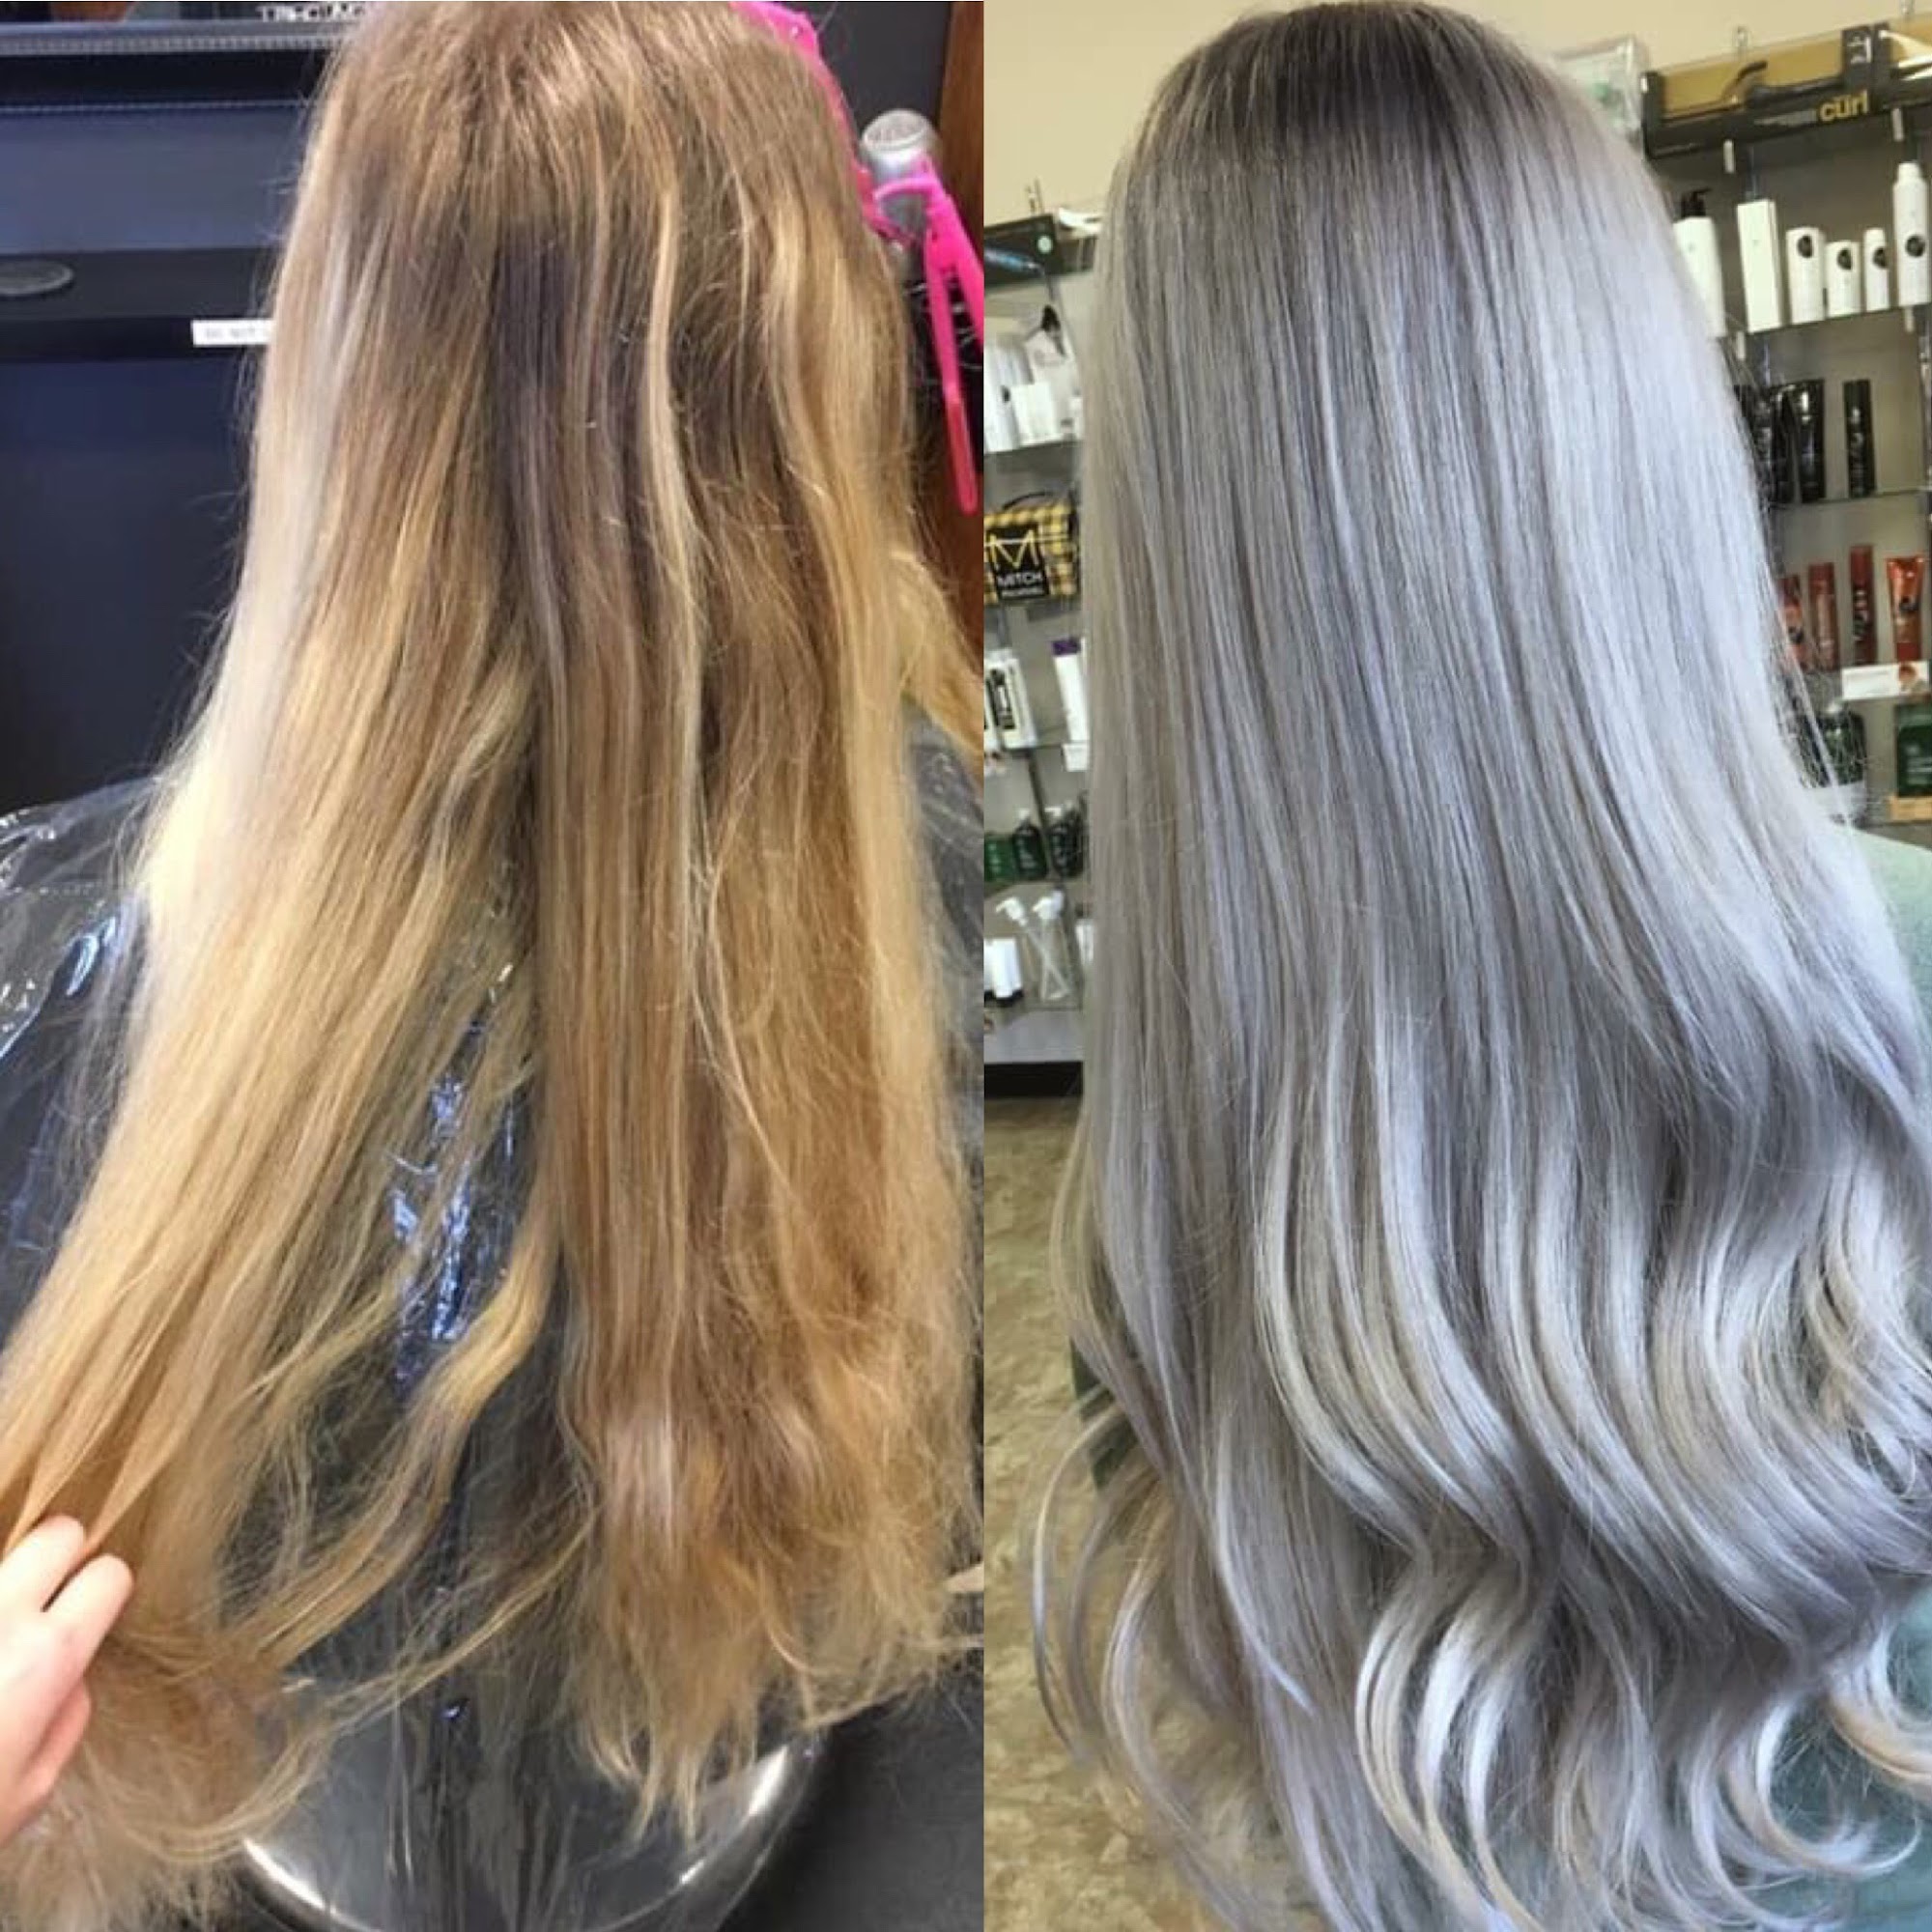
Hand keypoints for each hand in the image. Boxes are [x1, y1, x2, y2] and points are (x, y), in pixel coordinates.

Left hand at [0, 1518, 131, 1845]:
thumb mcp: (31, 1790)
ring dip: (1, 1585)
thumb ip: (67, 1719)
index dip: (103, 1593)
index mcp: (46, 1658)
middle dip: (59, 1557)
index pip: (108, 1575)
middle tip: (44, 1594)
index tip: (91, 1609)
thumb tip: (72, 1678)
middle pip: (56, 1533)